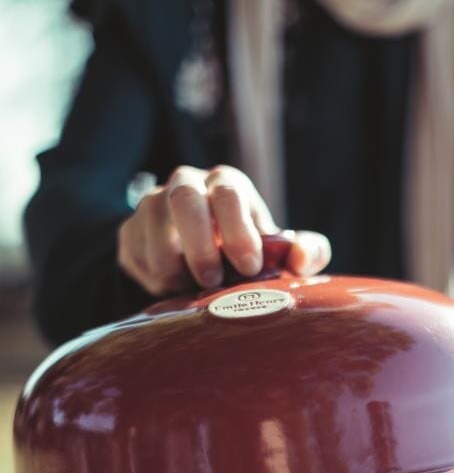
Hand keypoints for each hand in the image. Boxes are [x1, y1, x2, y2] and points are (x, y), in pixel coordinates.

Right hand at [117, 165, 330, 295]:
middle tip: (213, 282)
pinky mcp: (130, 232)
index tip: (250, 268)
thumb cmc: (248, 256)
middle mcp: (188, 184)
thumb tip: (301, 256)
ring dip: (174, 265)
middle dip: (200, 245)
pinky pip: (136, 253)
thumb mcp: (280, 256)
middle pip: (184, 198)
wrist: (199, 266)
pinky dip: (155, 278)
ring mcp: (153, 205)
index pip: (230, 194)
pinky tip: (173, 288)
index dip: (239, 233)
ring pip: (152, 223)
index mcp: (228, 185)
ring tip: (193, 288)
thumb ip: (304, 253)